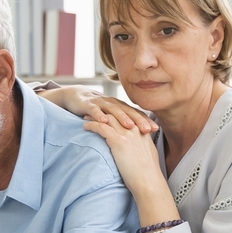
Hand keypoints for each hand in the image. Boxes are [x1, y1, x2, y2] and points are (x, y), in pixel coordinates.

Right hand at [40, 86, 157, 133]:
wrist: (75, 96)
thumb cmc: (96, 110)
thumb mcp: (110, 116)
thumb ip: (121, 123)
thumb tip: (137, 136)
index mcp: (120, 107)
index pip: (135, 113)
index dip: (145, 120)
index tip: (156, 129)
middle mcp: (112, 103)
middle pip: (127, 111)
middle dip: (138, 120)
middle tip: (147, 129)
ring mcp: (100, 102)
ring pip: (113, 110)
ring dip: (121, 117)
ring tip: (129, 126)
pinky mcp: (87, 104)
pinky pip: (94, 110)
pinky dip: (99, 115)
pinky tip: (104, 122)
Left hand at [83, 115, 165, 197]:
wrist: (149, 181)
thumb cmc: (148, 172)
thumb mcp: (148, 153)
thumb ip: (142, 144)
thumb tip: (137, 146)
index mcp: (143, 130)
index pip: (127, 115)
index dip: (116, 113)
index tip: (107, 114)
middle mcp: (135, 128)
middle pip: (116, 113)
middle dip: (104, 112)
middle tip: (94, 112)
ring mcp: (126, 133)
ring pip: (107, 118)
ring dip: (95, 116)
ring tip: (86, 117)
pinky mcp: (118, 140)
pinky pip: (101, 127)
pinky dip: (92, 125)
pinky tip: (85, 126)